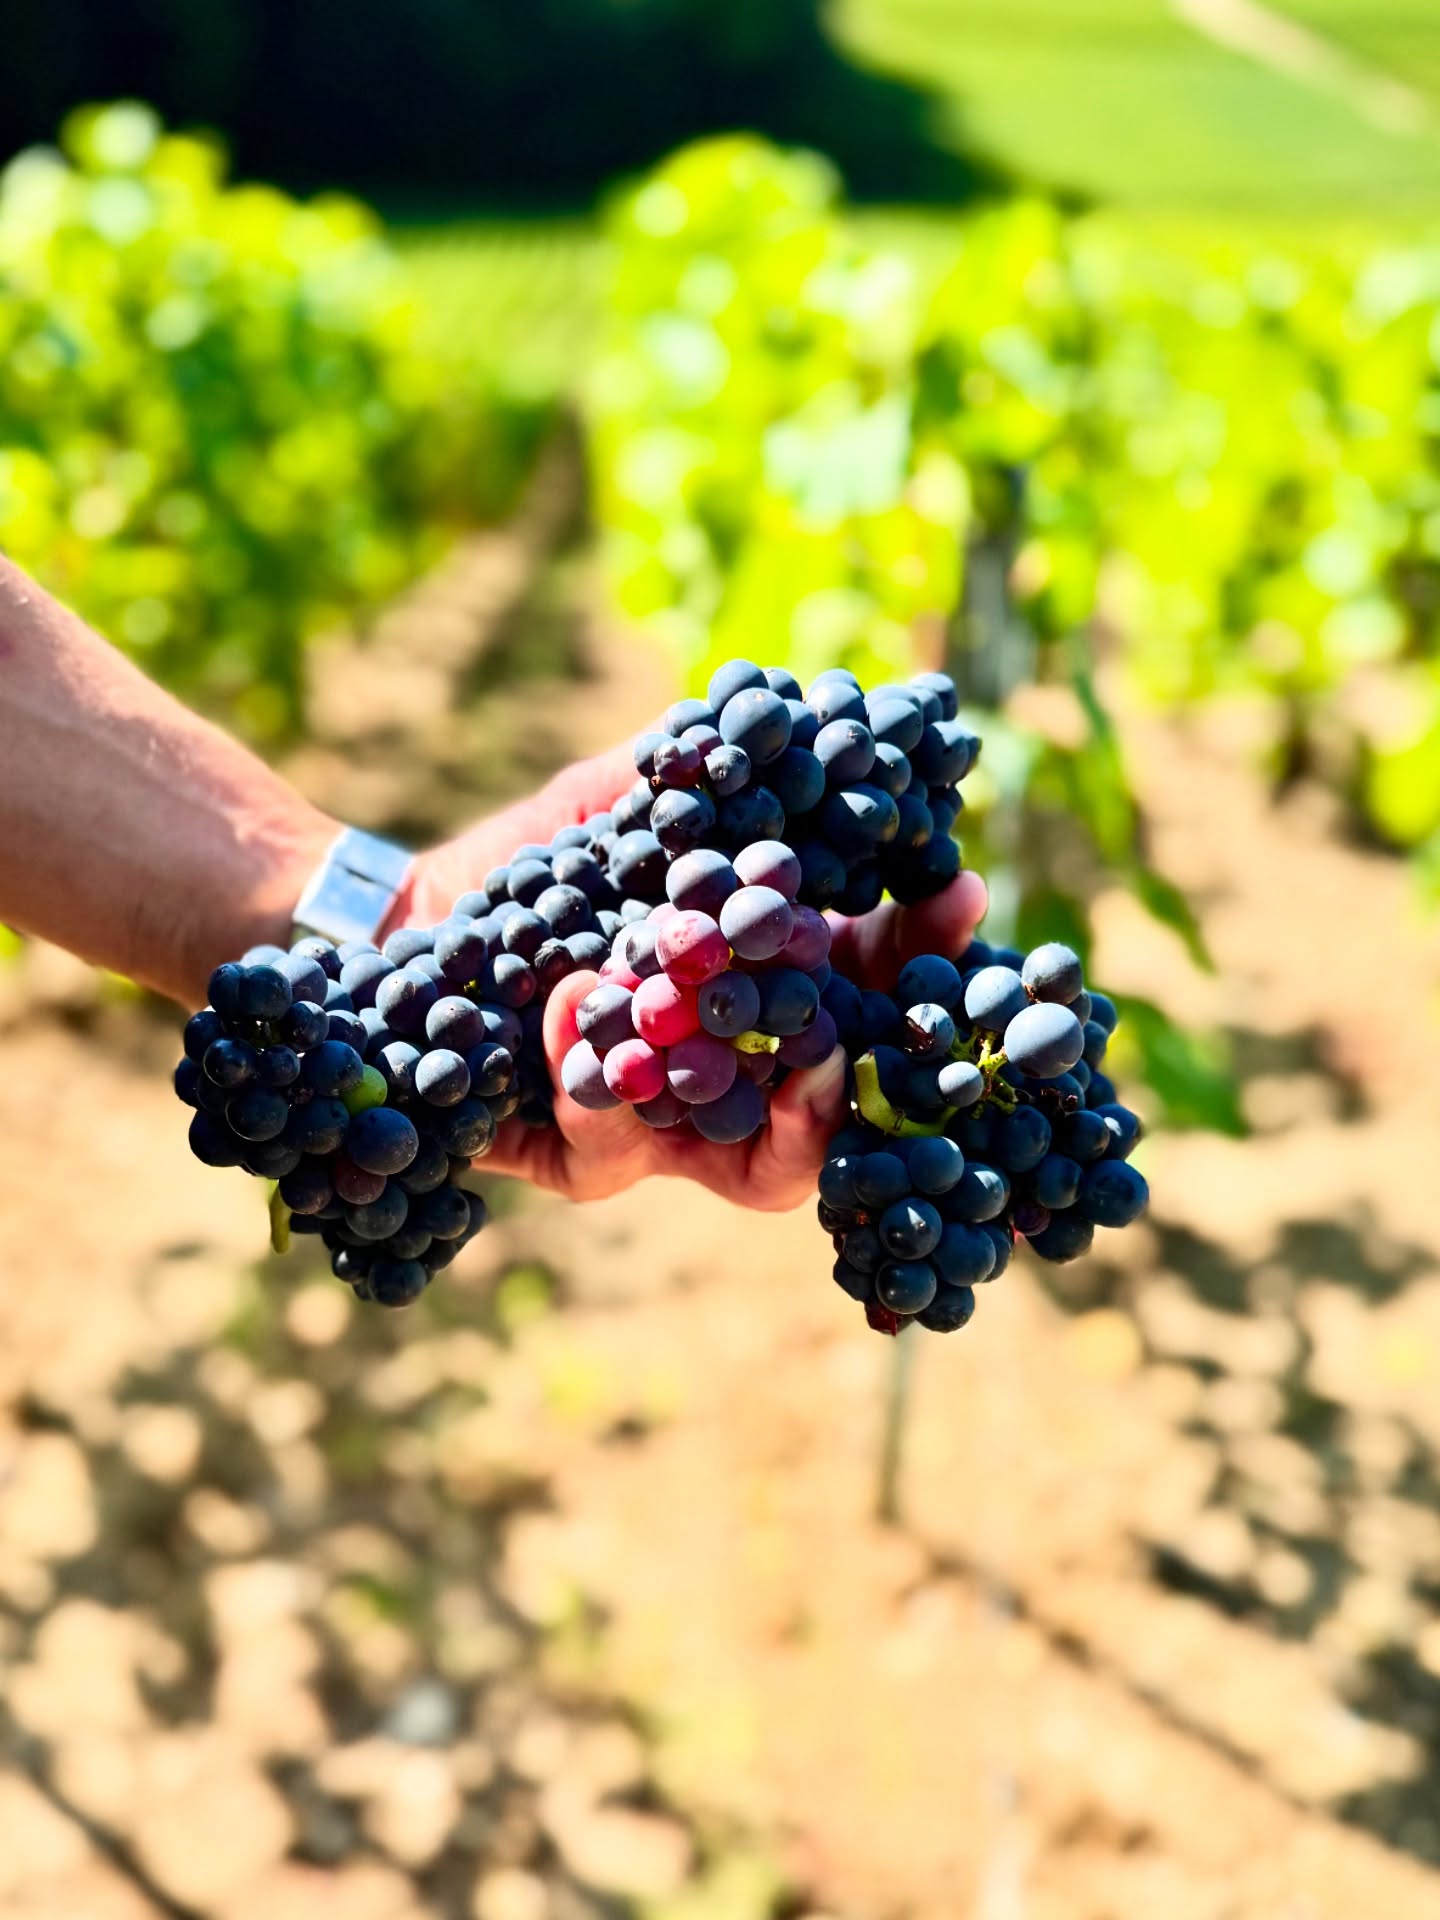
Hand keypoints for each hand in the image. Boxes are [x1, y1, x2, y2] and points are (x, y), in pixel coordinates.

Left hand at [388, 738, 987, 1210]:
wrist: (399, 926)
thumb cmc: (523, 870)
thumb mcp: (611, 804)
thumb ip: (692, 766)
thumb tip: (805, 696)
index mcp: (765, 995)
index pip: (873, 986)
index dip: (925, 949)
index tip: (959, 889)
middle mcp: (732, 1076)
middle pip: (847, 1098)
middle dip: (888, 1052)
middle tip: (900, 998)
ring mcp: (665, 1132)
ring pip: (761, 1168)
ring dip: (787, 1110)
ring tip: (800, 1052)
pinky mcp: (580, 1159)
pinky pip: (612, 1144)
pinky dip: (600, 1069)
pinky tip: (574, 997)